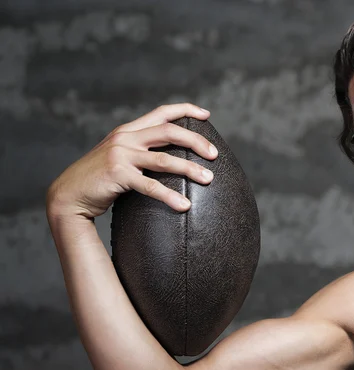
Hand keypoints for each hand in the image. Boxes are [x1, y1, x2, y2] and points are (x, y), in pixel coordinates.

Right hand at [46, 103, 217, 220]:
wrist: (69, 195)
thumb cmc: (100, 179)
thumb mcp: (119, 156)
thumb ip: (141, 151)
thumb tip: (172, 157)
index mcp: (128, 130)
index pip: (161, 112)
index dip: (185, 110)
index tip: (206, 115)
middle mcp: (125, 138)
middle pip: (169, 131)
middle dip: (196, 141)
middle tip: (214, 154)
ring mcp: (121, 155)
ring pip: (165, 160)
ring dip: (190, 169)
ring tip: (209, 179)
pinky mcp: (118, 175)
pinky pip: (150, 186)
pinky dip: (170, 196)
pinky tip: (184, 206)